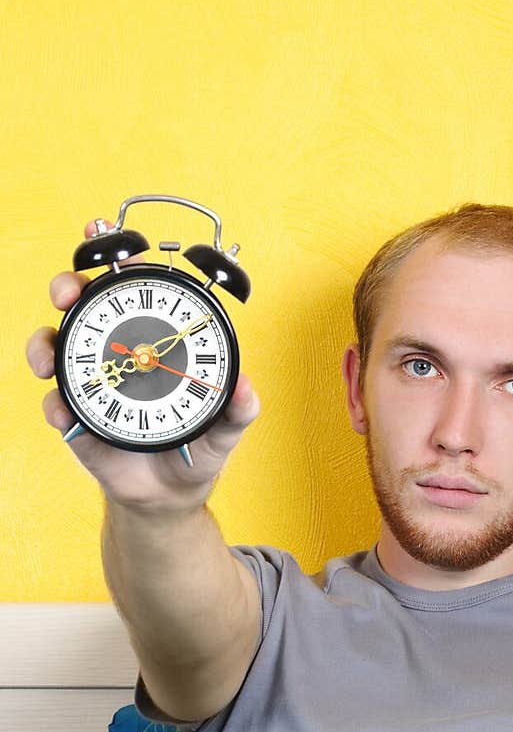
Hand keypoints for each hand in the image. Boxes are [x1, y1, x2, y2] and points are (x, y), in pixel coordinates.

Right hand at [27, 219, 259, 512]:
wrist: (169, 496)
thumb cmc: (197, 451)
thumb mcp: (223, 432)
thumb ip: (237, 411)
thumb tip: (247, 387)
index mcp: (155, 341)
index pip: (134, 289)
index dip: (116, 257)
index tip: (100, 235)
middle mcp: (117, 352)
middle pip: (84, 306)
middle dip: (68, 287)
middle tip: (68, 293)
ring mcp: (93, 381)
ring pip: (55, 346)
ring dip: (45, 344)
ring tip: (49, 360)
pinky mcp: (77, 416)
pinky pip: (56, 404)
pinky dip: (55, 406)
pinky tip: (65, 414)